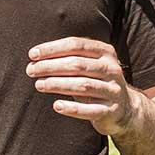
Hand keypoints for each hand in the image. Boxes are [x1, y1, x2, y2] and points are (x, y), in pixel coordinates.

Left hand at [26, 37, 142, 135]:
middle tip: (31, 71)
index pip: (76, 45)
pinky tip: (57, 105)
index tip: (32, 55)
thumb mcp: (86, 65)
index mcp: (105, 52)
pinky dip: (73, 108)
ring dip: (57, 84)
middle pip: (77, 64)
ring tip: (39, 85)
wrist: (124, 108)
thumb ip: (66, 59)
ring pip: (83, 85)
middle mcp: (112, 69)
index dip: (52, 48)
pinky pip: (91, 109)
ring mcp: (114, 90)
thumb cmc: (94, 81)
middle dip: (50, 66)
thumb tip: (34, 59)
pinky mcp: (112, 110)